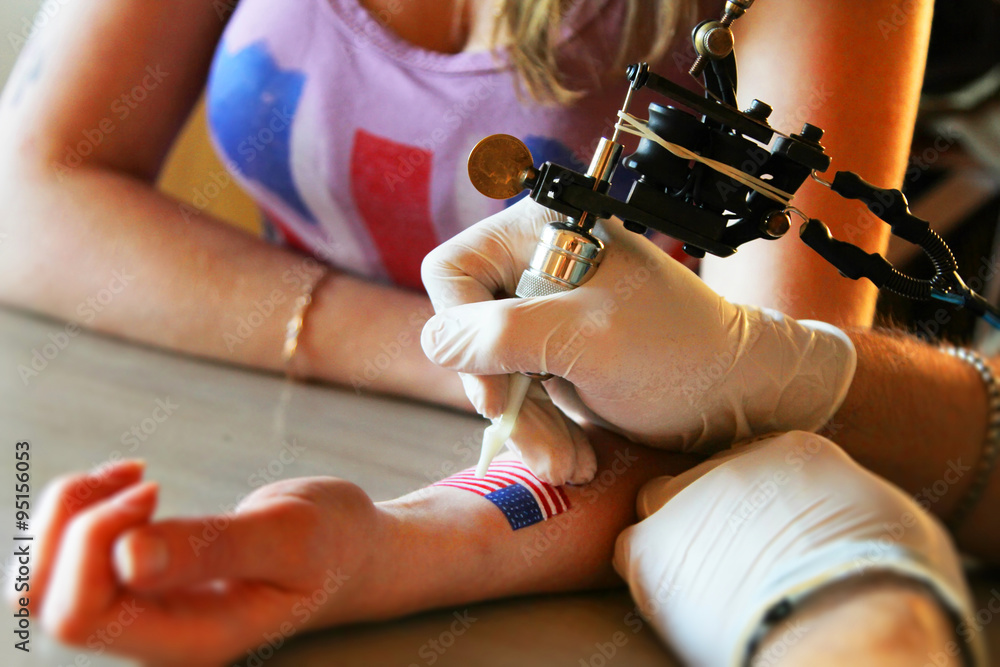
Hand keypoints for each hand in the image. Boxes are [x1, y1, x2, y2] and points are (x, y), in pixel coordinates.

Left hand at [9, 459, 380, 665]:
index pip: (82, 614)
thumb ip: (215, 548)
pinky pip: (68, 557)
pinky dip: (80, 509)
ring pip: (42, 580)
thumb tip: (129, 558)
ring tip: (130, 476)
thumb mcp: (291, 537)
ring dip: (67, 514)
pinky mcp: (139, 582)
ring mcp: (142, 609)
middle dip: (72, 523)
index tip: (154, 488)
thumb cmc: (334, 544)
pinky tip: (129, 485)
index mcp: (189, 639)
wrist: (352, 550)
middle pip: (46, 600)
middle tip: (141, 478)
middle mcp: (153, 634)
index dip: (93, 542)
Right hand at [420, 198, 855, 483]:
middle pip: (468, 332)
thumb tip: (435, 342)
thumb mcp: (587, 340)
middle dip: (505, 398)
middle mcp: (537, 267)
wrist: (741, 397)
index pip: (453, 273)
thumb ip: (502, 334)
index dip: (462, 333)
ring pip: (491, 373)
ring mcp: (546, 316)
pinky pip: (521, 397)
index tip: (495, 392)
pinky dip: (543, 432)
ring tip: (570, 463)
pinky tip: (576, 457)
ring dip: (528, 427)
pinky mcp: (556, 357)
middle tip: (543, 448)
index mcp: (543, 233)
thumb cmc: (681, 354)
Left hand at [613, 431, 977, 665]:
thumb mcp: (891, 521)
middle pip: (703, 477)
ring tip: (705, 584)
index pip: (756, 465)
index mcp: (795, 449)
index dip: (759, 504)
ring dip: (674, 539)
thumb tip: (840, 524)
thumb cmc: (888, 584)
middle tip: (730, 556)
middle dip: (708, 510)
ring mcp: (684, 497)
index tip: (766, 533)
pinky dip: (648, 572)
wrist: (845, 620)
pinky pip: (631, 551)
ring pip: (660, 508)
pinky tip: (677, 601)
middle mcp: (731, 461)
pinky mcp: (650, 545)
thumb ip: (847, 506)